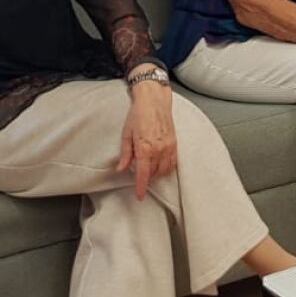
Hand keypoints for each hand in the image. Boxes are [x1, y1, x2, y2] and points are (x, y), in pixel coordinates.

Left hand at [118, 83, 177, 199]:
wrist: (154, 100)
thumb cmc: (139, 114)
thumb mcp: (127, 134)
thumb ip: (125, 154)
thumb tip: (121, 169)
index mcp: (145, 148)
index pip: (143, 175)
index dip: (141, 187)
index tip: (139, 196)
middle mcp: (159, 150)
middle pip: (153, 174)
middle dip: (145, 177)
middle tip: (138, 172)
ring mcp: (168, 147)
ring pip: (164, 170)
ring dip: (156, 173)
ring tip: (148, 168)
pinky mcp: (174, 143)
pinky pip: (172, 163)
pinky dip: (166, 167)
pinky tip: (159, 165)